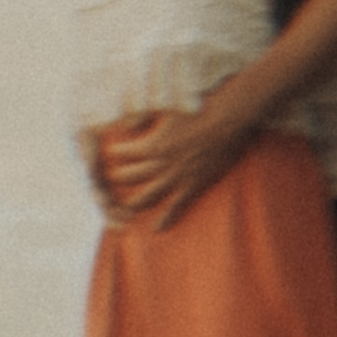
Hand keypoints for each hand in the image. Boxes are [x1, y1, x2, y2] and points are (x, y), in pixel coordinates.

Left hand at [90, 100, 254, 229]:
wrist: (227, 123)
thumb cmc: (196, 110)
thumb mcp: (164, 109)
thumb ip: (141, 116)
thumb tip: (123, 125)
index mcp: (152, 145)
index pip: (124, 154)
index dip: (115, 153)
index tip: (109, 153)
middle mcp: (161, 165)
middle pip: (131, 177)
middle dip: (118, 179)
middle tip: (109, 183)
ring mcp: (177, 178)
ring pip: (148, 196)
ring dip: (134, 204)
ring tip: (124, 209)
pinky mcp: (192, 186)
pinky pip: (176, 207)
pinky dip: (165, 219)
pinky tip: (157, 228)